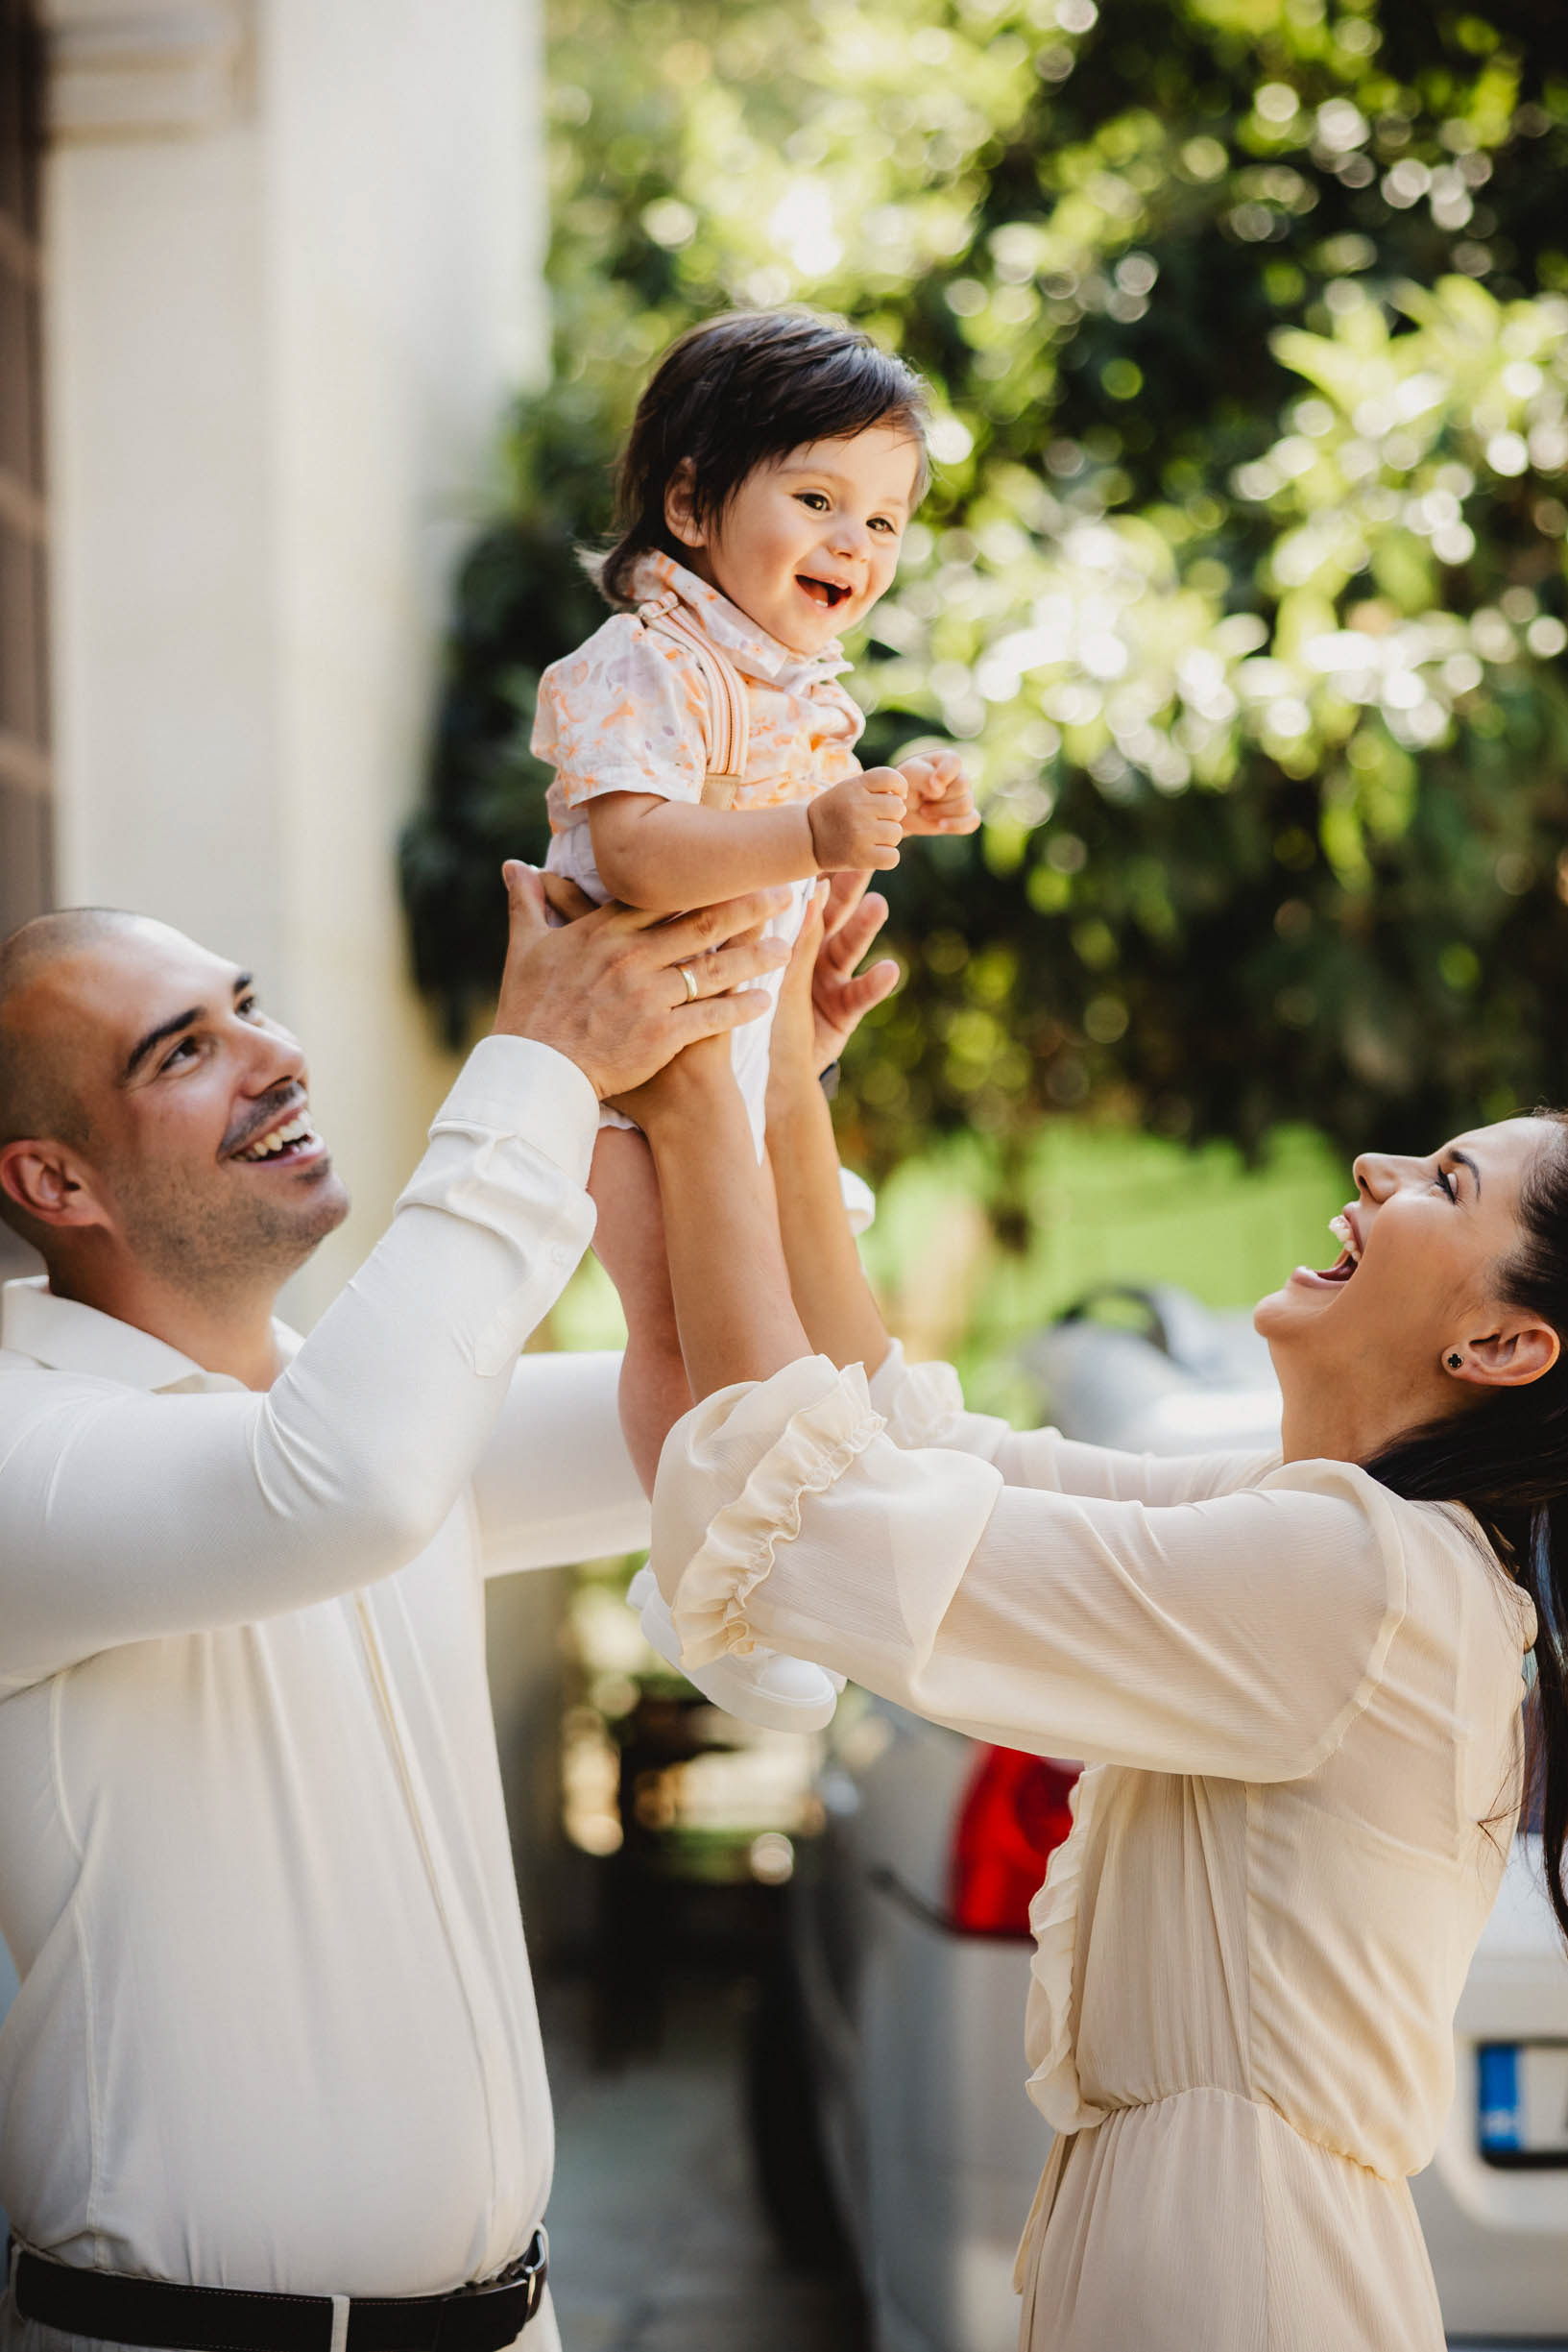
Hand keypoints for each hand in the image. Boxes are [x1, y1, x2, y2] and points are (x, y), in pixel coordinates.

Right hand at [494, 863, 787, 1097]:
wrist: (535, 1069)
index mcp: (604, 932)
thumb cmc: (528, 1010)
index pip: (662, 897)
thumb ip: (527, 903)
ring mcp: (649, 995)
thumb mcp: (525, 949)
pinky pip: (711, 1016)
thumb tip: (513, 865)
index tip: (731, 869)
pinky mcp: (661, 1034)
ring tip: (785, 949)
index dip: (701, 882)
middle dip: (746, 907)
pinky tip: (764, 1001)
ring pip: (713, 969)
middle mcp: (631, 957)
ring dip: (755, 957)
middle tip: (781, 893)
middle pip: (700, 924)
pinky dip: (740, 1008)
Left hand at [770, 872, 900, 1093]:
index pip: (800, 897)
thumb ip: (776, 938)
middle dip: (849, 886)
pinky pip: (861, 993)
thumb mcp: (757, 974)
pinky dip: (876, 982)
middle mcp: (809, 953)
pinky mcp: (846, 1010)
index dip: (815, 870)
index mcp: (781, 937)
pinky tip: (891, 969)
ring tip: (878, 905)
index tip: (828, 836)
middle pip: (831, 912)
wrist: (766, 1074)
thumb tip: (786, 893)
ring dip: (864, 927)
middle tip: (867, 858)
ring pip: (848, 945)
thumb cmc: (750, 1021)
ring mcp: (830, 979)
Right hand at [807, 769, 905, 872]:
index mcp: (854, 786)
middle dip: (891, 816)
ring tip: (870, 837)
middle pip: (898, 808)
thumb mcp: (849, 789)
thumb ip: (876, 788)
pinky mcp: (860, 857)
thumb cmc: (836, 811)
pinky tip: (873, 852)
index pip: (891, 778)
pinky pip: (893, 857)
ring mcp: (859, 833)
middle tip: (874, 821)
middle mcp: (856, 807)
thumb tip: (903, 800)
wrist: (808, 838)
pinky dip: (887, 857)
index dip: (899, 787)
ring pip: (897, 833)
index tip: (892, 796)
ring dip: (888, 837)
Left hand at [898, 751, 979, 836]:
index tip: (932, 784)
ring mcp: (966, 796)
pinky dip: (957, 825)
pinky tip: (941, 825)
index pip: (955, 762)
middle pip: (962, 785)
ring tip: (924, 811)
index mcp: (947, 760)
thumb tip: (939, 790)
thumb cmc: (906, 787)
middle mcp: (961, 776)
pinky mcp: (968, 816)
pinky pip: (973, 821)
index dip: (944, 774)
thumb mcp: (909, 776)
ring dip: (941, 811)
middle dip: (939, 797)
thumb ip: (923, 776)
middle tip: (921, 801)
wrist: (904, 811)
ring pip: (965, 804)